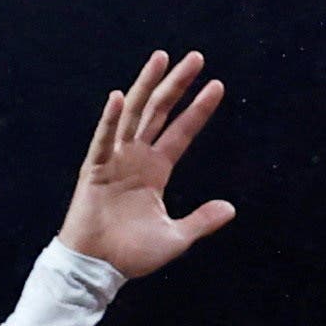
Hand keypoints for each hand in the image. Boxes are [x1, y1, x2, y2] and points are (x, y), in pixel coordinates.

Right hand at [57, 50, 237, 278]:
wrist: (100, 268)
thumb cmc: (132, 254)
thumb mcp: (176, 237)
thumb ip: (202, 220)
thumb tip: (231, 208)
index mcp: (156, 170)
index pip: (181, 132)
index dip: (199, 109)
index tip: (217, 85)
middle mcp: (136, 158)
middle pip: (160, 111)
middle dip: (177, 85)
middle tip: (196, 57)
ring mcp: (115, 160)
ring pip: (132, 114)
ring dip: (146, 86)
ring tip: (161, 58)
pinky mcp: (94, 171)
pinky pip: (102, 141)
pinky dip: (109, 121)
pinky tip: (117, 98)